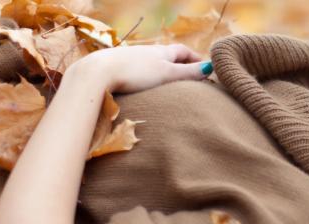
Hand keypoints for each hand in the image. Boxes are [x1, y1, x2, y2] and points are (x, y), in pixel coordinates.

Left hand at [73, 43, 209, 93]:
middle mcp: (148, 52)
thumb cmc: (136, 72)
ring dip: (163, 71)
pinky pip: (140, 72)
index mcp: (161, 51)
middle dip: (180, 64)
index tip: (205, 67)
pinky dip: (148, 78)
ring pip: (153, 64)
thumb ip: (188, 73)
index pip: (183, 51)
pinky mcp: (120, 69)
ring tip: (170, 85)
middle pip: (168, 56)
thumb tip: (209, 68)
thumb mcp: (167, 73)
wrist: (99, 72)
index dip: (195, 58)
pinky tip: (145, 88)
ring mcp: (132, 60)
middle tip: (191, 76)